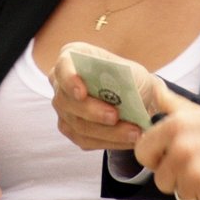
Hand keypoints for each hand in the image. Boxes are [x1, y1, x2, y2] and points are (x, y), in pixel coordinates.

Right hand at [48, 41, 191, 150]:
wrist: (138, 97)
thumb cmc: (131, 79)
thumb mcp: (132, 71)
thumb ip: (124, 77)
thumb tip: (126, 89)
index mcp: (72, 58)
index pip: (63, 66)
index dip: (70, 80)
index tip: (82, 92)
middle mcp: (61, 83)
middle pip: (66, 100)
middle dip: (93, 111)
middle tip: (115, 116)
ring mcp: (64, 108)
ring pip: (76, 125)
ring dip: (106, 132)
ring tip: (133, 133)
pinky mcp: (72, 129)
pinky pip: (85, 140)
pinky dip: (108, 142)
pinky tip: (127, 140)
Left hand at [137, 105, 199, 199]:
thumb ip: (174, 107)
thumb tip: (154, 88)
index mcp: (176, 128)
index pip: (143, 153)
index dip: (158, 159)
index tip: (173, 159)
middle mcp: (182, 152)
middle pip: (163, 181)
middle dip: (181, 178)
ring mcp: (197, 178)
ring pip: (183, 197)